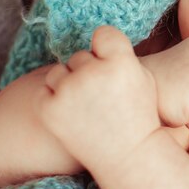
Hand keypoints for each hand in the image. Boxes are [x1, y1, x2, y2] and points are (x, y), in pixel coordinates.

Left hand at [35, 26, 159, 171]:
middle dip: (88, 71)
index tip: (110, 63)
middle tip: (101, 95)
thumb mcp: (144, 78)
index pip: (103, 33)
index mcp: (121, 61)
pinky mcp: (50, 108)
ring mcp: (69, 90)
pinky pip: (44, 90)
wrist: (129, 155)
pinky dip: (54, 99)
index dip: (106, 47)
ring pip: (59, 71)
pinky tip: (71, 113)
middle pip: (80, 55)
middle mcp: (94, 72)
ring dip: (68, 83)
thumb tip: (98, 38)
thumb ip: (121, 55)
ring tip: (86, 105)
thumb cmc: (139, 115)